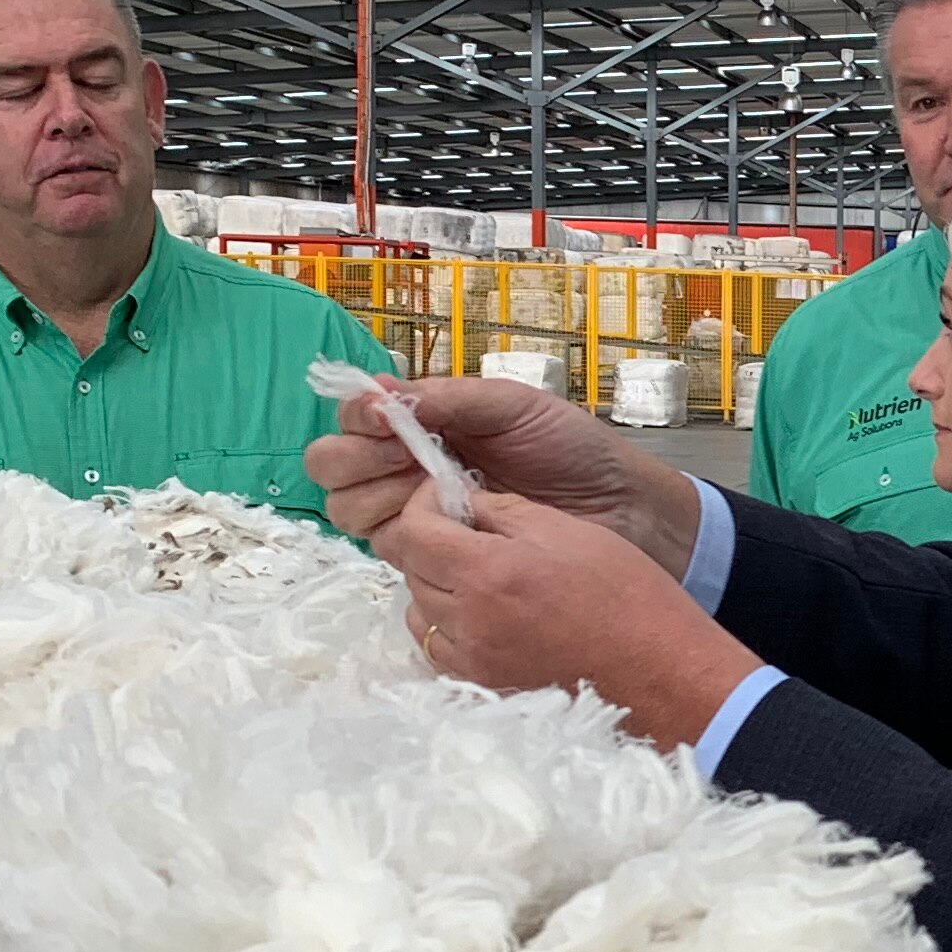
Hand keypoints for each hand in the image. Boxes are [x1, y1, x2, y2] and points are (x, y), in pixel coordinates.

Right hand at [306, 375, 703, 573]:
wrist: (620, 509)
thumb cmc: (572, 450)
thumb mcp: (512, 407)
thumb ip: (447, 399)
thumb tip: (380, 393)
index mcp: (421, 422)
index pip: (352, 418)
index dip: (357, 419)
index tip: (387, 422)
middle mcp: (405, 468)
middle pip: (332, 468)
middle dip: (358, 461)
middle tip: (409, 461)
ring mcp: (415, 514)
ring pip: (349, 511)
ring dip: (379, 498)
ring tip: (438, 493)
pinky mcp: (435, 558)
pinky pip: (390, 551)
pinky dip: (408, 535)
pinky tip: (453, 525)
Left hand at [376, 482, 765, 752]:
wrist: (662, 673)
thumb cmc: (628, 598)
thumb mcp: (568, 531)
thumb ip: (504, 512)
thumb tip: (463, 503)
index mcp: (487, 573)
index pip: (413, 531)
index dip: (423, 506)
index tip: (446, 497)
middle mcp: (469, 622)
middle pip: (411, 572)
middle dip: (431, 544)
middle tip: (468, 533)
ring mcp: (475, 662)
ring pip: (420, 615)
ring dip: (437, 589)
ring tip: (479, 577)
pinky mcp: (486, 687)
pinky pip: (441, 651)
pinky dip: (450, 629)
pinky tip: (488, 617)